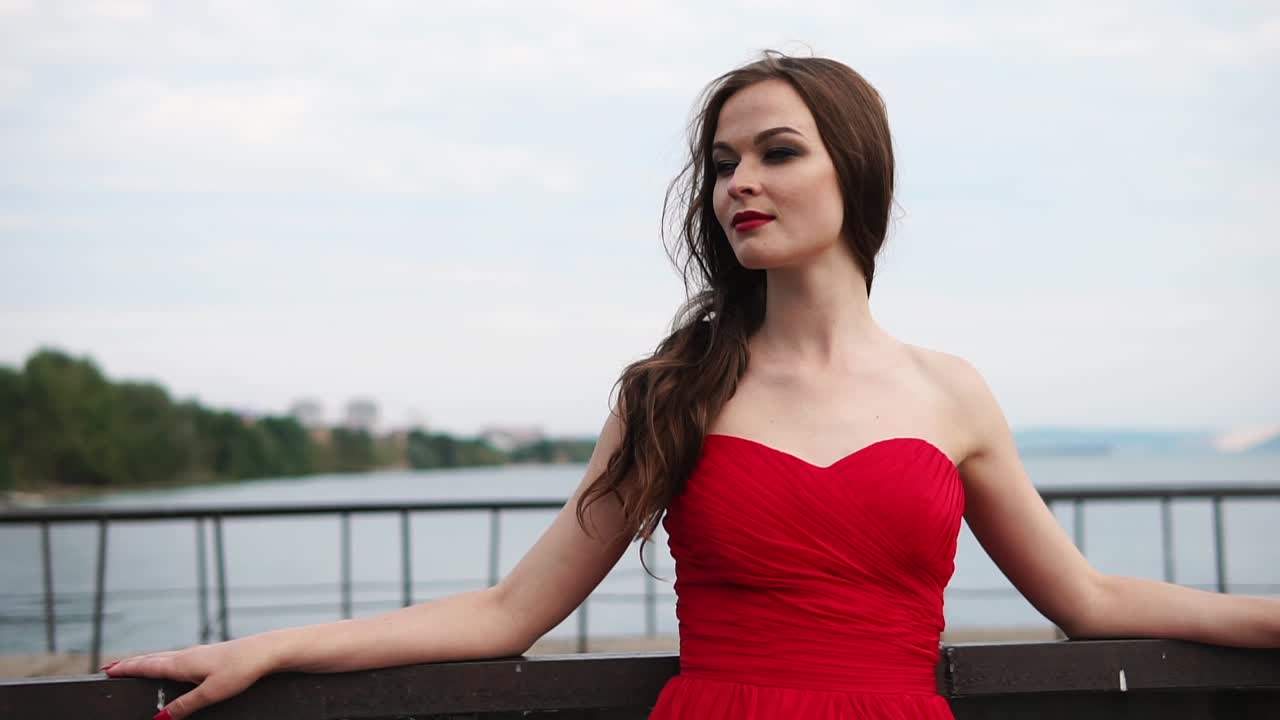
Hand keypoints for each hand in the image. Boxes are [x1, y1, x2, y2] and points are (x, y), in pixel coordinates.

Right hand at [102, 635, 279, 719]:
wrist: (266, 651)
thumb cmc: (240, 669)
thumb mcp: (210, 693)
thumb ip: (184, 706)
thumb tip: (159, 719)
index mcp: (182, 662)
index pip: (147, 665)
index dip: (127, 668)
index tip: (107, 670)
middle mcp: (187, 654)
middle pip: (152, 658)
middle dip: (131, 663)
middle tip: (112, 668)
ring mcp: (198, 652)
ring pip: (165, 656)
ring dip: (147, 660)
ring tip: (135, 665)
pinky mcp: (209, 654)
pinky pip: (178, 656)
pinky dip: (164, 660)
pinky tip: (170, 664)